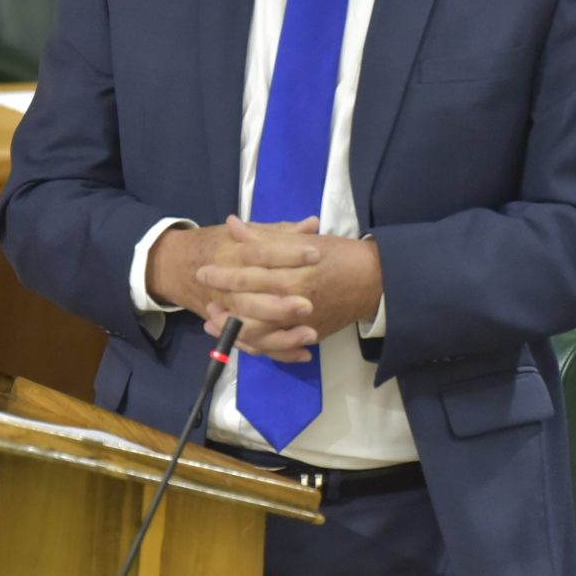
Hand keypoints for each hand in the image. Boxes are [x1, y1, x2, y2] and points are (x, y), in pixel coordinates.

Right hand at [146, 215, 321, 337]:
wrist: (177, 266)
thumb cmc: (219, 246)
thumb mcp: (245, 232)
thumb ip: (279, 232)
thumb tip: (313, 224)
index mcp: (232, 255)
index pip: (260, 254)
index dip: (288, 254)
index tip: (315, 254)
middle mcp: (226, 287)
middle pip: (252, 300)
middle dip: (280, 305)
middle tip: (309, 305)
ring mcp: (227, 312)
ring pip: (250, 330)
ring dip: (280, 336)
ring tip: (311, 333)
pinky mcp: (231, 330)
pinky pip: (253, 347)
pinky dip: (277, 353)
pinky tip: (304, 353)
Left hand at [194, 217, 382, 361]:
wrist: (372, 280)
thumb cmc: (337, 254)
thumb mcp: (301, 241)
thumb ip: (264, 236)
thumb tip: (234, 226)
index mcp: (290, 273)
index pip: (247, 274)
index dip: (222, 274)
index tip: (203, 270)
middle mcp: (292, 301)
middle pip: (247, 307)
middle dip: (222, 305)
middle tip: (205, 300)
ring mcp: (299, 322)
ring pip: (257, 334)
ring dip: (232, 330)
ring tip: (214, 322)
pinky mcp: (307, 336)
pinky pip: (275, 348)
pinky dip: (255, 346)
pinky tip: (239, 339)